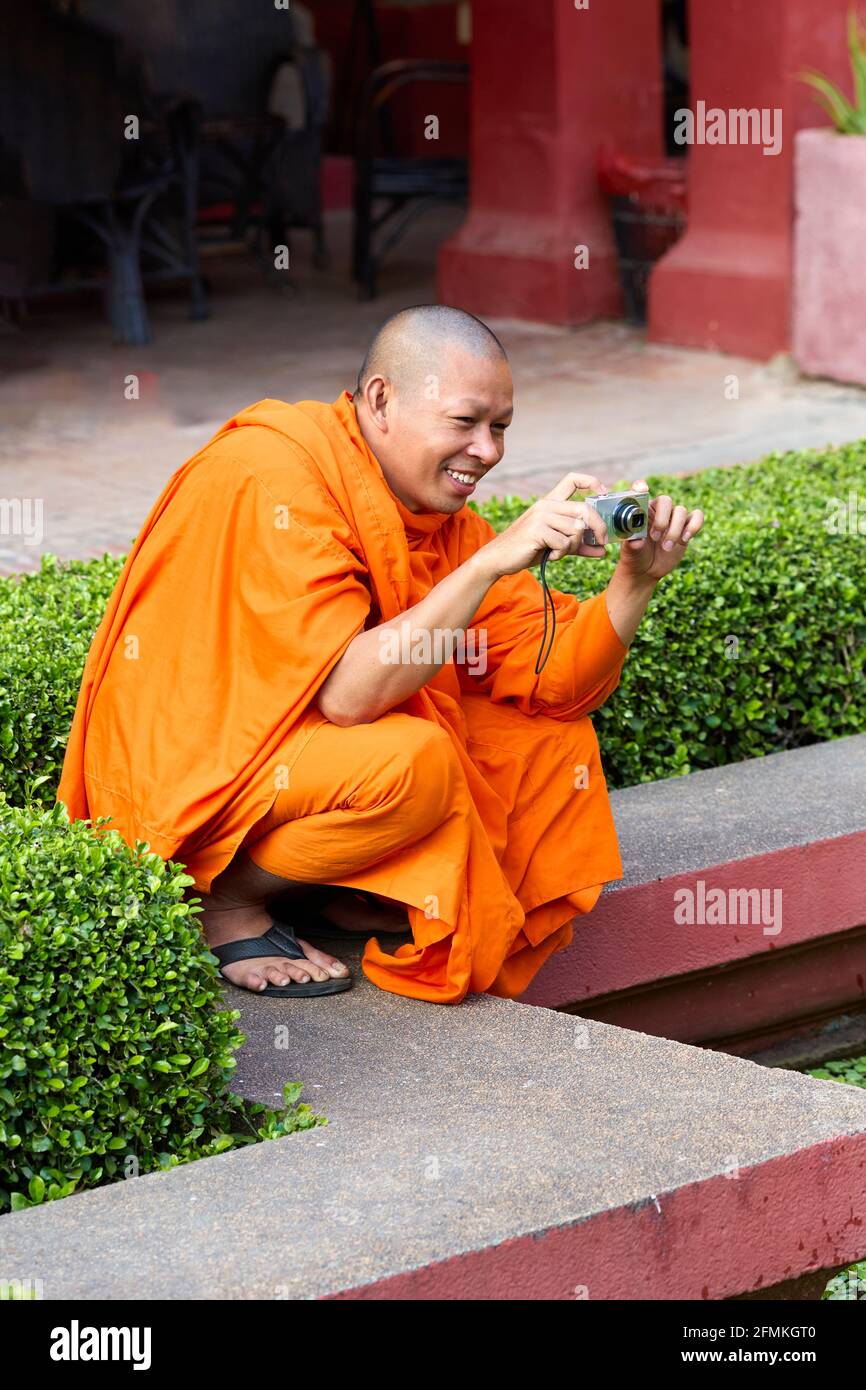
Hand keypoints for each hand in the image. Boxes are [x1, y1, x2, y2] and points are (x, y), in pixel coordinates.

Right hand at [479, 472, 611, 579]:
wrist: (499, 558)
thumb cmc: (528, 549)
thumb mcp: (556, 544)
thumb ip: (578, 544)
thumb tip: (603, 551)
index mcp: (550, 502)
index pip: (573, 480)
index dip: (592, 482)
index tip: (604, 494)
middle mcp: (546, 504)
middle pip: (584, 509)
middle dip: (598, 528)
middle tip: (602, 543)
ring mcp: (541, 516)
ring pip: (576, 529)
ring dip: (573, 546)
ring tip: (558, 552)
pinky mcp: (537, 530)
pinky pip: (564, 543)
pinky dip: (561, 554)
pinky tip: (549, 555)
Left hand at [615, 482, 704, 583]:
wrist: (646, 570)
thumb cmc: (634, 556)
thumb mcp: (629, 552)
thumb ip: (632, 544)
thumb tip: (638, 541)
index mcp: (641, 510)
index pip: (640, 491)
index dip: (641, 486)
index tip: (643, 490)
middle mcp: (657, 511)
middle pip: (666, 501)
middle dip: (662, 519)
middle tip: (655, 537)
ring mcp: (673, 518)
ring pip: (681, 511)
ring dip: (674, 530)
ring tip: (666, 547)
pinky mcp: (686, 527)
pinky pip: (697, 516)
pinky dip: (694, 526)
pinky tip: (684, 539)